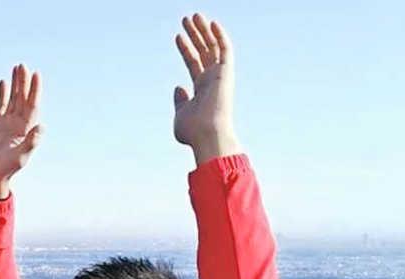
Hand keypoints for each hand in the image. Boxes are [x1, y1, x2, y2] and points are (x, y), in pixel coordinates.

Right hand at [0, 65, 41, 197]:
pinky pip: (1, 105)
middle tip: (24, 66)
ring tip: (17, 68)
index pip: (32, 106)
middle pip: (23, 99)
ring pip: (13, 99)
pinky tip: (4, 82)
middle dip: (24, 83)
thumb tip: (42, 127)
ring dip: (15, 85)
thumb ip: (31, 143)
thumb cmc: (6, 169)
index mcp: (26, 130)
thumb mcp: (19, 157)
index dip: (35, 90)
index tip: (36, 75)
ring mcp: (7, 123)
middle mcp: (19, 124)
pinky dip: (3, 94)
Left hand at [174, 14, 239, 163]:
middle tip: (186, 19)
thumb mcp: (180, 115)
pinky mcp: (226, 73)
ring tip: (192, 16)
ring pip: (213, 47)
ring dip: (203, 31)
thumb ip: (179, 102)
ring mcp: (219, 76)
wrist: (207, 135)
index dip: (186, 49)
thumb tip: (179, 87)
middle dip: (195, 35)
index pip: (194, 63)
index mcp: (201, 90)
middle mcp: (212, 81)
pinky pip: (225, 50)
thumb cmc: (193, 132)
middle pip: (203, 51)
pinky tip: (211, 23)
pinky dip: (220, 36)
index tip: (178, 36)